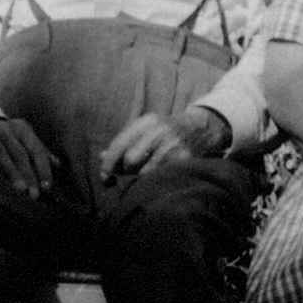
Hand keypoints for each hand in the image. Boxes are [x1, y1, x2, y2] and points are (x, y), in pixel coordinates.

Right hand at [0, 117, 57, 198]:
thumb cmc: (4, 140)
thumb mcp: (23, 143)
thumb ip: (39, 153)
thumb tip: (58, 165)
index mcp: (22, 130)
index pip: (36, 150)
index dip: (43, 169)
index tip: (47, 188)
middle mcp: (5, 130)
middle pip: (20, 153)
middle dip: (29, 175)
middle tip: (34, 195)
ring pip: (0, 152)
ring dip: (11, 171)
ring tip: (20, 189)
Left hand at [98, 106, 231, 181]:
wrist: (200, 128)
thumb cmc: (165, 131)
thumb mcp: (145, 129)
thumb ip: (124, 141)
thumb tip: (102, 157)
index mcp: (146, 121)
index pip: (120, 143)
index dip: (108, 163)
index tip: (104, 177)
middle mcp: (159, 130)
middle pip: (130, 159)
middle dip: (125, 170)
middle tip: (125, 176)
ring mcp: (173, 144)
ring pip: (145, 171)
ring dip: (140, 177)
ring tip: (144, 174)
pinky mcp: (184, 158)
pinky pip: (161, 176)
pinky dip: (155, 180)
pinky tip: (157, 176)